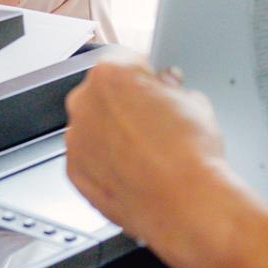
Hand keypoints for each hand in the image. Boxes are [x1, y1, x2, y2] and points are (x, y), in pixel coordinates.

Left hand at [64, 56, 238, 267]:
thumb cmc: (191, 155)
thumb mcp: (193, 101)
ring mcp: (76, 137)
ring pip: (94, 126)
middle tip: (153, 123)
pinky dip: (105, 163)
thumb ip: (171, 86)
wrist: (189, 206)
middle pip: (104, 93)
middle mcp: (85, 100)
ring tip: (145, 152)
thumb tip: (167, 87)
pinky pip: (88, 158)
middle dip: (125, 103)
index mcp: (111, 72)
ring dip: (112, 133)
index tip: (152, 86)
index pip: (126, 62)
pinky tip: (133, 171)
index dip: (145, 76)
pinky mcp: (74, 171)